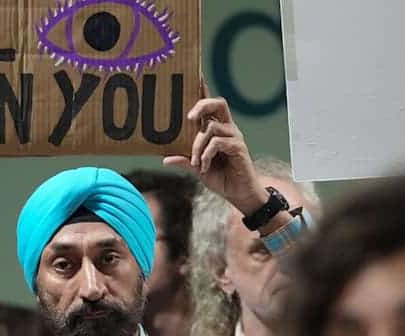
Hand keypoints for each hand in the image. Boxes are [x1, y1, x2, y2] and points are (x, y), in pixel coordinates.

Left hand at [163, 95, 264, 215]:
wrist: (238, 194)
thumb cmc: (219, 178)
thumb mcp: (196, 168)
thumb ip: (184, 160)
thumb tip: (165, 158)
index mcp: (216, 128)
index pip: (209, 105)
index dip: (203, 88)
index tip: (196, 73)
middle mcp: (227, 128)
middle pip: (217, 103)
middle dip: (201, 105)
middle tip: (189, 118)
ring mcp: (234, 136)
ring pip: (211, 128)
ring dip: (198, 145)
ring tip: (195, 162)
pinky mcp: (238, 147)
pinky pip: (217, 143)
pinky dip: (206, 154)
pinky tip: (203, 166)